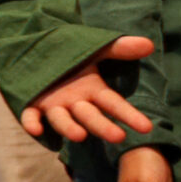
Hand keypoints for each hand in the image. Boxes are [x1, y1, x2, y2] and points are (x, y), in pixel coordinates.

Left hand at [18, 41, 156, 141]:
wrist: (40, 54)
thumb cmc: (72, 56)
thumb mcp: (96, 49)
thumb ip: (120, 48)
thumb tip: (149, 44)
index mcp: (93, 91)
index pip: (114, 105)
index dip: (129, 115)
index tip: (147, 128)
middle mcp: (75, 103)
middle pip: (91, 117)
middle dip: (104, 127)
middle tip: (119, 137)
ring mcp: (54, 105)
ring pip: (62, 120)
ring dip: (70, 128)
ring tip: (80, 136)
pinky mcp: (32, 104)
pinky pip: (31, 116)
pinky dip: (32, 123)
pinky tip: (35, 129)